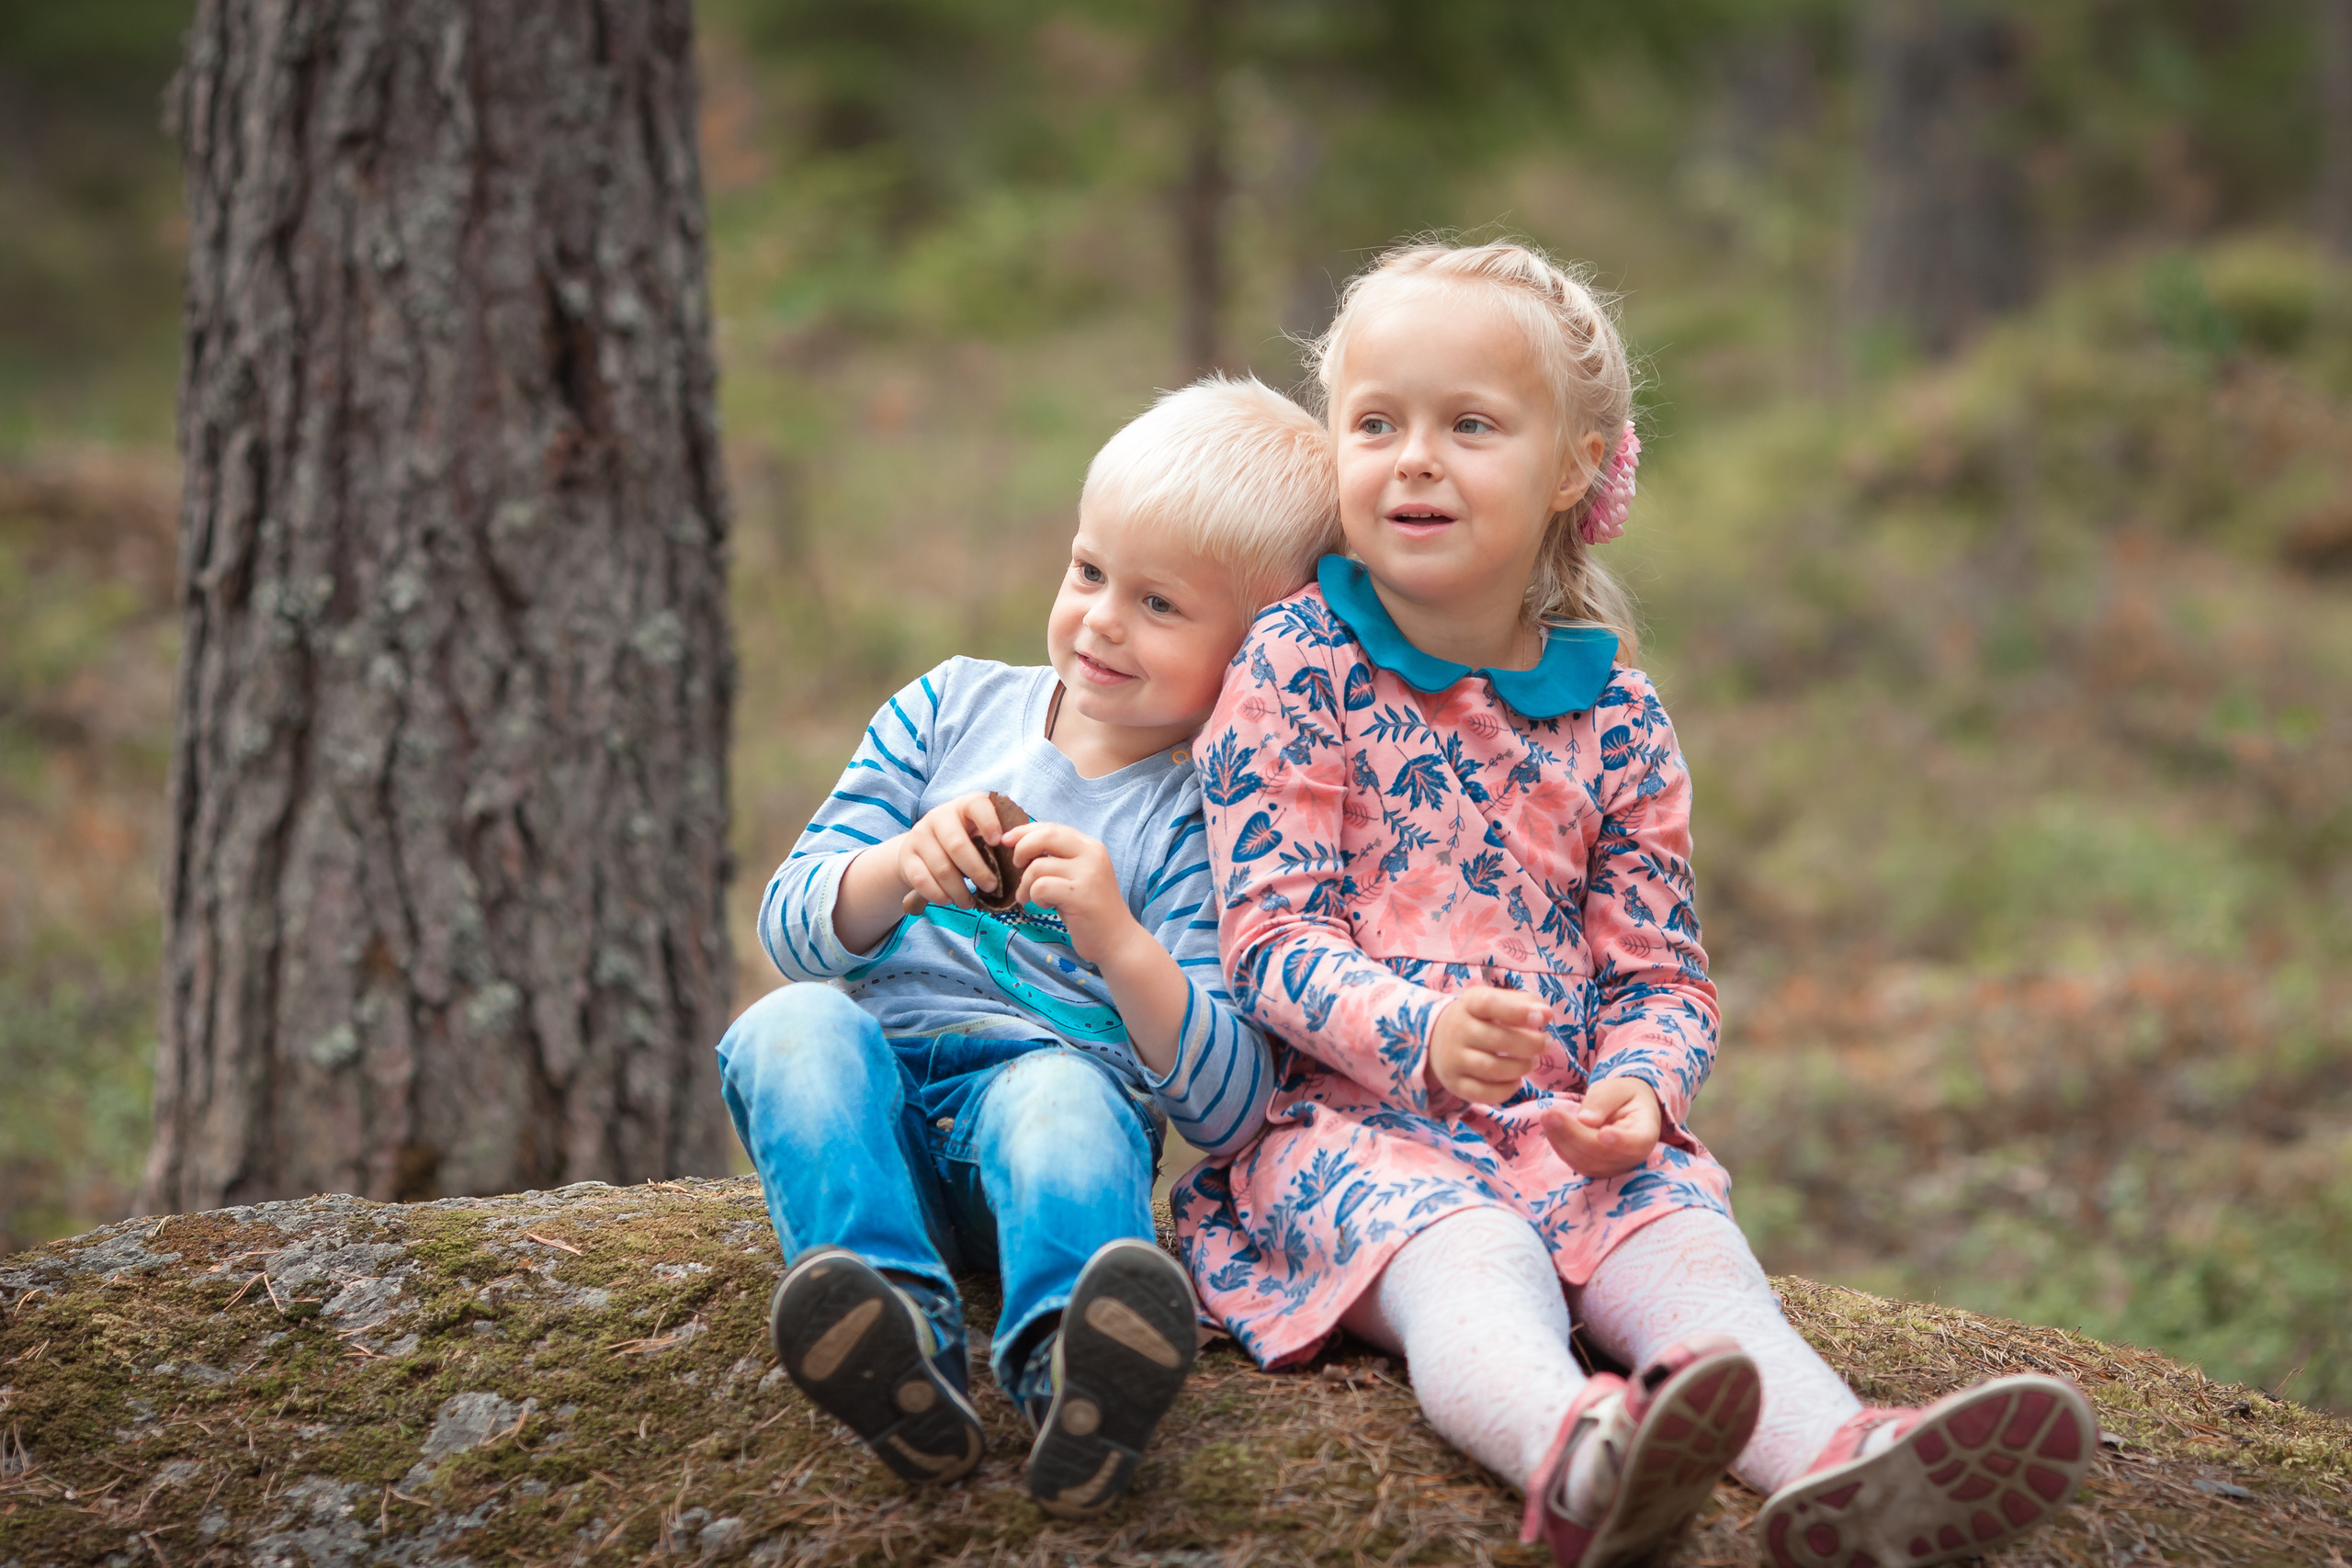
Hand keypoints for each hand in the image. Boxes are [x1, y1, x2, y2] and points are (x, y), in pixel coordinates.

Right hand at [894, 792, 1013, 910]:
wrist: (921, 849)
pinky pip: (922, 880)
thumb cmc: (963, 842)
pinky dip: (938, 894)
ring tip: (970, 903)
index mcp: (964, 807)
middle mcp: (938, 816)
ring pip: (941, 867)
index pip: (977, 805)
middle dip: (977, 871)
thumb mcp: (978, 835)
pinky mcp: (906, 856)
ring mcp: (919, 835)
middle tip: (992, 887)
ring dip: (959, 890)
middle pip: (957, 845)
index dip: (989, 822)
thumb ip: (995, 842)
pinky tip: (949, 901)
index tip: (998, 842)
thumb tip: (1022, 862)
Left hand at [1005, 821, 1144, 967]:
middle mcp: (1092, 854)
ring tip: (1030, 897)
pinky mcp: (1080, 895)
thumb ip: (1057, 859)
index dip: (1025, 831)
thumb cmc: (1088, 909)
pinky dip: (1035, 897)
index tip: (1007, 840)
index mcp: (1091, 846)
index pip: (1052, 827)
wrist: (1117, 940)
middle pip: (1046, 836)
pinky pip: (1041, 887)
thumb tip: (1019, 844)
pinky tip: (1046, 906)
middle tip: (1016, 866)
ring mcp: (1088, 874)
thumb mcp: (1076, 876)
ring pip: (1038, 866)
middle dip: (1021, 848)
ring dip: (1025, 884)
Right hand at [1425, 987, 1551, 1104]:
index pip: (1489, 1004)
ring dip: (1521, 1067)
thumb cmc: (1480, 1018)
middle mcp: (1457, 1030)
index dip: (1518, 1012)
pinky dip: (1506, 1090)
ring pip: (1492, 1068)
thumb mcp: (1497, 1001)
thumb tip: (1546, 1015)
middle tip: (1546, 1044)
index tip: (1542, 1018)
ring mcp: (1453, 1059)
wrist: (1438, 1037)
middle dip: (1530, 1044)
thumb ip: (1525, 1004)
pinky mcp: (1455, 1083)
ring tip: (1533, 1062)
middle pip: (1497, 1040)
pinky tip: (1516, 1081)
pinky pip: (1483, 1093)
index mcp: (1469, 1004)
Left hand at [1540, 1077, 1661, 1178]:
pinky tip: (1551, 1128)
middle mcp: (1633, 1156)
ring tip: (1547, 1117)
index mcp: (1646, 1133)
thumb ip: (1604, 1101)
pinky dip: (1561, 1146)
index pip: (1636, 1143)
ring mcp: (1615, 1167)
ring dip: (1562, 1141)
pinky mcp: (1597, 1169)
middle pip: (1603, 1154)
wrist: (1625, 1108)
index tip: (1603, 1132)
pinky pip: (1577, 1163)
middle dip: (1574, 1135)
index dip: (1620, 1142)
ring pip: (1586, 1162)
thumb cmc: (1624, 1096)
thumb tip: (1585, 1119)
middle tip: (1551, 1114)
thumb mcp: (1617, 1088)